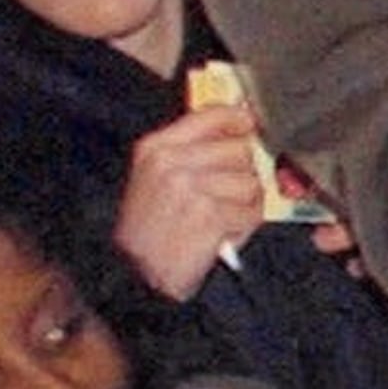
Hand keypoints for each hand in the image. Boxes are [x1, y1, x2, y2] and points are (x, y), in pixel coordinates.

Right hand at [116, 106, 271, 299]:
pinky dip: (244, 227)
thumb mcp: (155, 178)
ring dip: (244, 205)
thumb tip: (239, 126)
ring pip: (251, 182)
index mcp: (156, 148)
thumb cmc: (151, 229)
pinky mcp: (210, 215)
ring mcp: (191, 188)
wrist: (135, 274)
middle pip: (241, 149)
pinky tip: (221, 234)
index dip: (239, 120)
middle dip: (243, 174)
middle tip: (225, 197)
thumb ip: (191, 150)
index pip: (213, 114)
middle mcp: (171, 163)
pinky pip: (252, 212)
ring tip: (220, 219)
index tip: (249, 125)